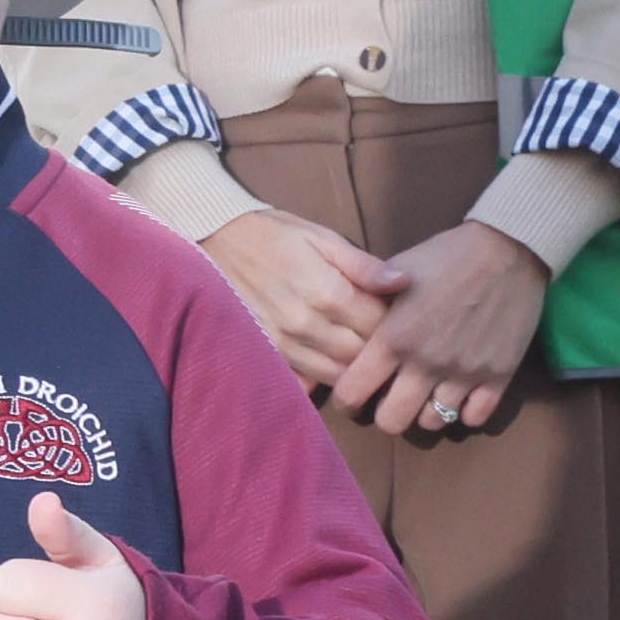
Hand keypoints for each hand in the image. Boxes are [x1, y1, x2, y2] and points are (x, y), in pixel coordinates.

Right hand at [201, 203, 405, 406]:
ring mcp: (284, 345)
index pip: (380, 325)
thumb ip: (363, 265)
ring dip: (353, 368)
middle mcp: (306, 325)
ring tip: (360, 352)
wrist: (215, 241)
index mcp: (327, 293)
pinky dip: (321, 379)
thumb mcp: (321, 238)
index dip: (396, 323)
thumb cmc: (274, 235)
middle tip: (386, 338)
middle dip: (379, 349)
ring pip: (337, 375)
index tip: (399, 317)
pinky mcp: (266, 355)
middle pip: (361, 355)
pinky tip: (327, 364)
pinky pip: (303, 383)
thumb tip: (404, 282)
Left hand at [358, 222, 551, 444]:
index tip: (349, 397)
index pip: (352, 393)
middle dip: (384, 413)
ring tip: (426, 393)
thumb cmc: (446, 256)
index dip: (345, 400)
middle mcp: (425, 362)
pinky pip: (474, 418)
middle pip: (391, 422)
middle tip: (389, 399)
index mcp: (393, 337)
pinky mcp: (498, 376)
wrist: (506, 249)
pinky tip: (460, 395)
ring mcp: (464, 373)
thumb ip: (370, 305)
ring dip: (425, 411)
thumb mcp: (396, 273)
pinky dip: (464, 411)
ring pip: (432, 423)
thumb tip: (347, 328)